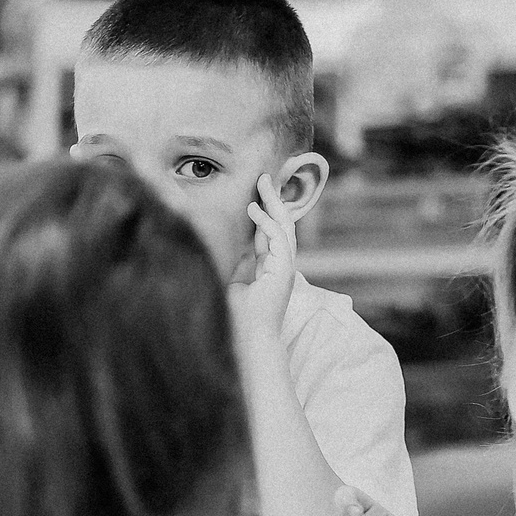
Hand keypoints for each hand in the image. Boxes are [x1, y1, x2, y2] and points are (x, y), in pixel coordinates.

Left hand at [226, 175, 297, 346]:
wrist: (249, 338)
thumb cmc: (238, 315)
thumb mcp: (233, 281)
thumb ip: (237, 262)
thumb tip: (230, 243)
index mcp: (270, 266)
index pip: (270, 232)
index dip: (263, 211)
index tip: (254, 192)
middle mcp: (280, 264)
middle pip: (280, 224)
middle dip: (273, 200)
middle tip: (264, 177)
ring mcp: (285, 267)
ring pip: (284, 227)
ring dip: (273, 203)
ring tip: (263, 183)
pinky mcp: (284, 271)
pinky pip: (278, 239)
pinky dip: (267, 223)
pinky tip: (254, 209)